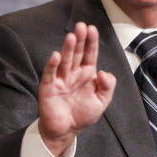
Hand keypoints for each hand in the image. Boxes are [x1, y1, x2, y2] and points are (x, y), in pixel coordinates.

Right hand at [37, 22, 116, 155]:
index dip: (91, 41)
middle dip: (79, 39)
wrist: (67, 131)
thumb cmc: (83, 114)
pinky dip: (52, 65)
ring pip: (64, 60)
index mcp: (87, 73)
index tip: (92, 29)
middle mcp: (73, 73)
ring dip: (67, 48)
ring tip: (71, 36)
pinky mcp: (49, 88)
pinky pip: (50, 75)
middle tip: (81, 26)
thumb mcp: (102, 101)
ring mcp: (60, 79)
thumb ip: (108, 85)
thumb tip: (103, 72)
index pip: (89, 53)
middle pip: (76, 53)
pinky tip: (56, 56)